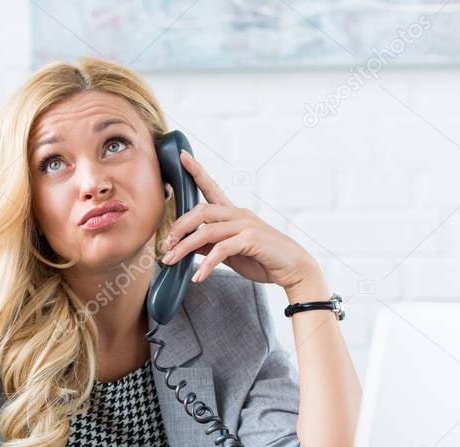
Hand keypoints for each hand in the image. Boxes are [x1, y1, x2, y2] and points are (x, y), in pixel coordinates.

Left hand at [159, 149, 319, 290]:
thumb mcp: (229, 251)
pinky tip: (198, 277)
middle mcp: (239, 214)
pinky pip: (221, 249)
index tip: (181, 156)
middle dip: (179, 226)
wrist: (293, 269)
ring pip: (206, 230)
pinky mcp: (252, 239)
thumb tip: (185, 244)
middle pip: (201, 210)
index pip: (211, 187)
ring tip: (171, 261)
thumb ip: (209, 245)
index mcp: (233, 213)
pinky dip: (206, 264)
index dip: (196, 171)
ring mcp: (246, 225)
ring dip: (184, 247)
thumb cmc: (262, 258)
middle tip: (165, 245)